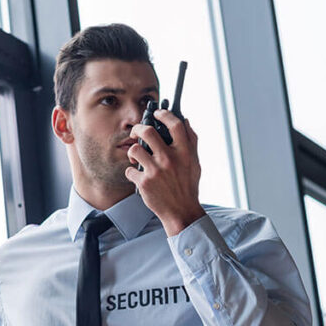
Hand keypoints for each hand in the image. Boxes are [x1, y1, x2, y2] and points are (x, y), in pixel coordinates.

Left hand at [124, 110, 205, 235]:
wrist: (181, 212)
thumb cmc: (188, 186)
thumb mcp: (195, 162)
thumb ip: (191, 141)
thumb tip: (185, 121)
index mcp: (185, 152)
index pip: (175, 125)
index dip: (164, 115)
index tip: (158, 114)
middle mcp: (170, 159)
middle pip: (148, 132)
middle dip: (138, 128)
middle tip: (136, 131)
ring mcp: (156, 171)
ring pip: (134, 149)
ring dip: (132, 152)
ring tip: (136, 157)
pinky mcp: (144, 183)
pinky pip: (130, 170)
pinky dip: (131, 172)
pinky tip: (138, 176)